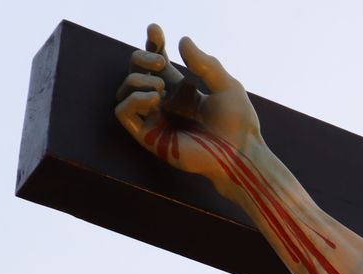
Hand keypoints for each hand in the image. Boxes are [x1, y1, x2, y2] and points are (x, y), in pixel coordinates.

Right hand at [114, 24, 259, 184]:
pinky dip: (133, 100)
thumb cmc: (238, 124)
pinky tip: (155, 100)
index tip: (156, 30)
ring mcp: (156, 120)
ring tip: (161, 88)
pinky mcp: (149, 136)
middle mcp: (165, 104)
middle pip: (135, 71)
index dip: (152, 45)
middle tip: (161, 62)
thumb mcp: (226, 86)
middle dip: (141, 57)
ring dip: (138, 79)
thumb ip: (205, 63)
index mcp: (182, 91)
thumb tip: (182, 40)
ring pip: (124, 89)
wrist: (240, 153)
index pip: (157, 64)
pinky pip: (122, 112)